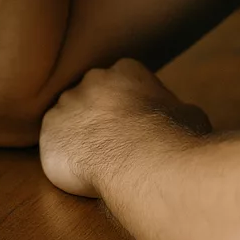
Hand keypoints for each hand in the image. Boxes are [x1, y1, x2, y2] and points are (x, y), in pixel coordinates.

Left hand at [39, 58, 211, 197]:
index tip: (137, 125)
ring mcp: (66, 103)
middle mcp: (91, 80)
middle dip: (100, 116)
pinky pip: (53, 141)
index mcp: (126, 70)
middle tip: (115, 143)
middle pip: (92, 95)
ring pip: (69, 117)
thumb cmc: (171, 138)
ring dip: (79, 134)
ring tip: (97, 159)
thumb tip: (181, 113)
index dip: (130, 105)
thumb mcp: (191, 115)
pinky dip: (64, 154)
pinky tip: (80, 169)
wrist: (141, 161)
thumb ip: (177, 108)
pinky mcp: (48, 130)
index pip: (124, 81)